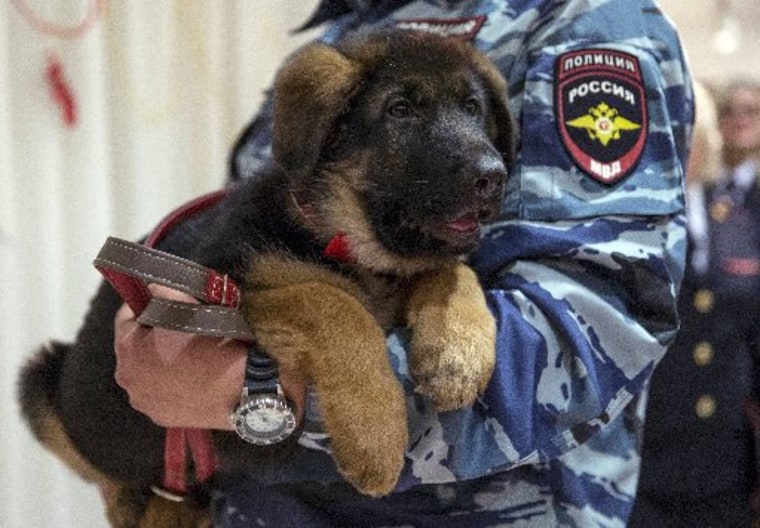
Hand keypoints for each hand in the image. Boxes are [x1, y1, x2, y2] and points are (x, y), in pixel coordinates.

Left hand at [113, 284, 305, 429]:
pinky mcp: (160, 417)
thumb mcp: (187, 305)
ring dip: (160, 362)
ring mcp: (143, 401)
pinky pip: (160, 394)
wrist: (240, 388)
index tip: (163, 302)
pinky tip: (192, 379)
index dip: (145, 306)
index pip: (126, 316)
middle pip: (135, 348)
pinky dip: (171, 385)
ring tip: (189, 357)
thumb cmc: (212, 342)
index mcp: (127, 347)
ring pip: (146, 372)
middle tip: (180, 331)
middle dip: (152, 337)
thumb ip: (163, 290)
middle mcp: (126, 377)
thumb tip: (152, 288)